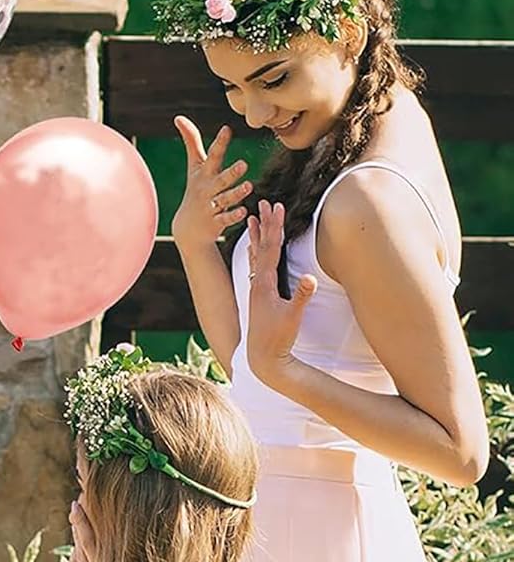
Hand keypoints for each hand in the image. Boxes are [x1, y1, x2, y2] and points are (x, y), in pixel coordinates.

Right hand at [172, 118, 251, 252]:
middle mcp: (207, 189)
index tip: (227, 130)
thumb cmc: (196, 189)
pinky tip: (243, 211)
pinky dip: (233, 216)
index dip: (220, 144)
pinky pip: (225, 219)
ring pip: (225, 199)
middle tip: (243, 164)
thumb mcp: (194, 166)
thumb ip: (192, 142)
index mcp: (205, 174)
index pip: (213, 156)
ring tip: (249, 186)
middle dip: (231, 173)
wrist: (187, 228)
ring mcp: (211, 206)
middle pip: (221, 180)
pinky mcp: (215, 223)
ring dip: (236, 193)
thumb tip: (179, 117)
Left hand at [245, 200, 316, 386]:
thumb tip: (309, 278)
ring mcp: (256, 290)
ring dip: (257, 236)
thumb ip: (301, 296)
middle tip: (262, 202)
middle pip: (261, 247)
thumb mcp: (293, 317)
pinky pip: (257, 268)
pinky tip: (254, 249)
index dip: (275, 227)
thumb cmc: (279, 340)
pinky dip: (257, 254)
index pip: (271, 250)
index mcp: (264, 286)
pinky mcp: (259, 297)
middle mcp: (257, 285)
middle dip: (264, 224)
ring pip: (256, 256)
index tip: (276, 207)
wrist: (263, 359)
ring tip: (253, 218)